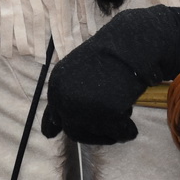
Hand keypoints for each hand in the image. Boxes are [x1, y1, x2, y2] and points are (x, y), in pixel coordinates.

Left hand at [42, 6, 179, 143]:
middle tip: (112, 128)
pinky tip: (132, 126)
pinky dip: (127, 131)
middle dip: (95, 133)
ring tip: (124, 112)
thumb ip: (64, 101)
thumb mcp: (76, 75)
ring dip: (111, 129)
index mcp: (56, 86)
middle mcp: (65, 98)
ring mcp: (84, 105)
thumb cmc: (108, 58)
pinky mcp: (107, 111)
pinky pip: (118, 133)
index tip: (85, 131)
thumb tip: (47, 134)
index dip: (73, 125)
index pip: (56, 119)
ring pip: (96, 134)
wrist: (130, 44)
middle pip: (74, 131)